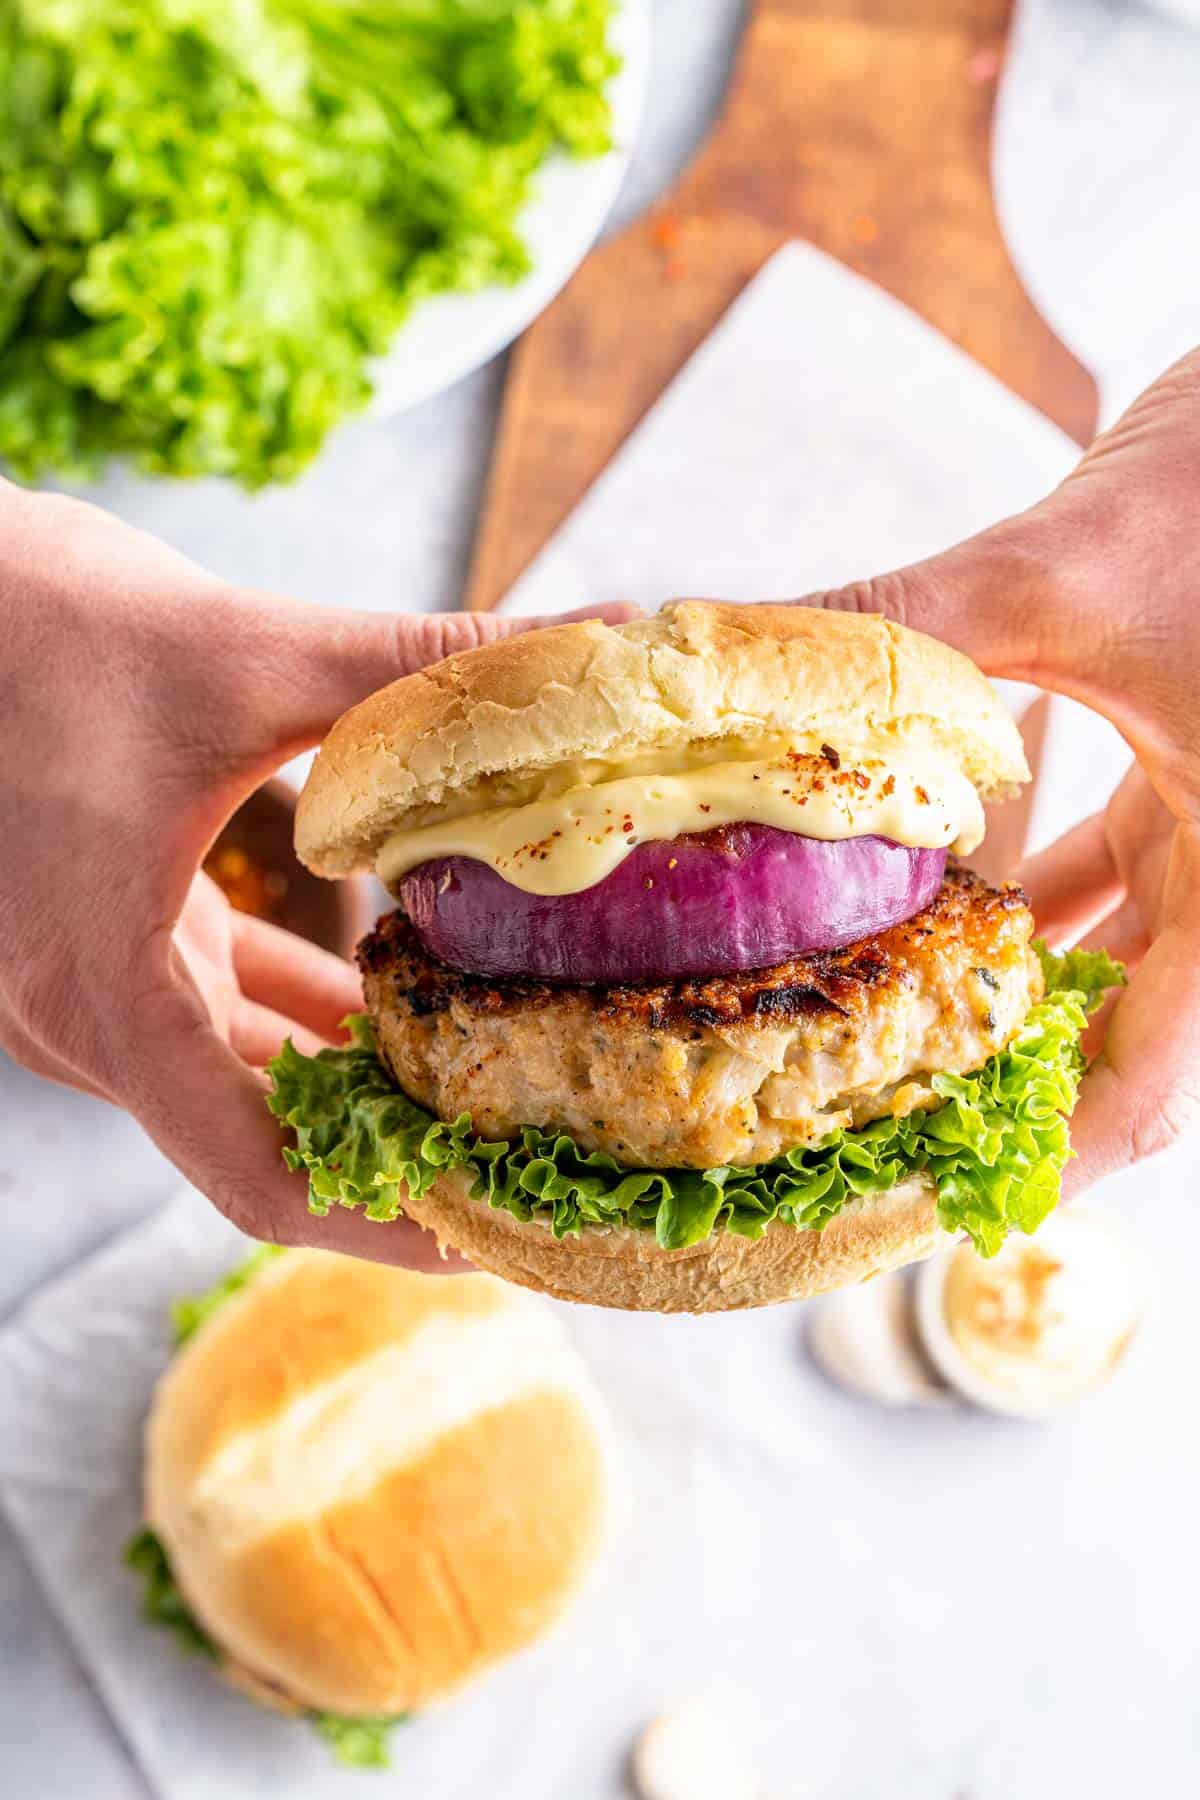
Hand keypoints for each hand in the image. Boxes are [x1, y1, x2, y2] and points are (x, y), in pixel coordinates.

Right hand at [0, 483, 628, 1261]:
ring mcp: (84, 986)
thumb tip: (600, 631)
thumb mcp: (245, 653)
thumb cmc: (35, 619)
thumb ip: (425, 662)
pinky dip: (304, 1021)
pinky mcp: (99, 940)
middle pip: (255, 1148)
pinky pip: (212, 1019)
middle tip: (535, 1157)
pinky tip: (400, 999)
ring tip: (497, 1086)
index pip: (255, 1180)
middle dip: (393, 1161)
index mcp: (102, 987)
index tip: (499, 1234)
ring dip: (355, 1088)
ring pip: (237, 1082)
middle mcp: (78, 1017)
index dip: (383, 1226)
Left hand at [794, 350, 1199, 1193]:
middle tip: (865, 1103)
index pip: (1155, 1089)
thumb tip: (724, 657)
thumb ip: (905, 628)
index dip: (1050, 1165)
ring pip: (1112, 950)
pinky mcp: (1197, 769)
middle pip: (1123, 1034)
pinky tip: (933, 881)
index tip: (929, 1199)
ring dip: (1000, 979)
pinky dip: (1026, 885)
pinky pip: (1109, 864)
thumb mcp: (1067, 569)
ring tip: (877, 1005)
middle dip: (1000, 1076)